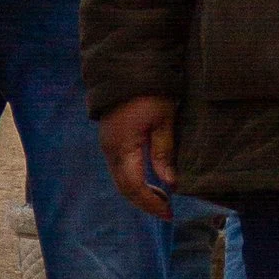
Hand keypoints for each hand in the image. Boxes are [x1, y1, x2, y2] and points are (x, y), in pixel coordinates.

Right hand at [99, 95, 178, 220]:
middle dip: (146, 202)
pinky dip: (135, 179)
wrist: (128, 65)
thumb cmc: (150, 90)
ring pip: (121, 178)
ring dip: (141, 191)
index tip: (170, 213)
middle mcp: (110, 149)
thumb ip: (164, 152)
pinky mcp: (111, 138)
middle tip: (168, 210)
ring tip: (163, 198)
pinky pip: (120, 167)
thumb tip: (170, 183)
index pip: (134, 187)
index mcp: (121, 147)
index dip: (151, 203)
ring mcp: (108, 144)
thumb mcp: (164, 119)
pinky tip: (152, 180)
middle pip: (124, 187)